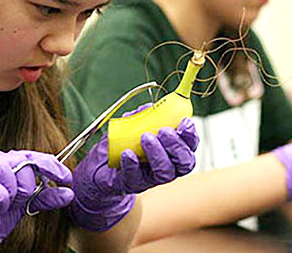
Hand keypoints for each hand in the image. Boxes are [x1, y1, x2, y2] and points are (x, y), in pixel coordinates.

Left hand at [69, 104, 198, 231]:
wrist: (101, 165)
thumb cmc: (122, 143)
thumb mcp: (133, 124)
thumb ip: (143, 116)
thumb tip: (151, 106)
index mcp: (171, 150)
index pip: (190, 145)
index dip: (190, 135)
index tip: (184, 122)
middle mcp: (166, 166)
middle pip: (184, 162)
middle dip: (176, 145)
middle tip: (164, 131)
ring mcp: (151, 178)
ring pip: (165, 173)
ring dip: (157, 153)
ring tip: (144, 137)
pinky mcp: (133, 184)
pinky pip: (137, 178)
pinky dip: (133, 164)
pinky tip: (127, 153)